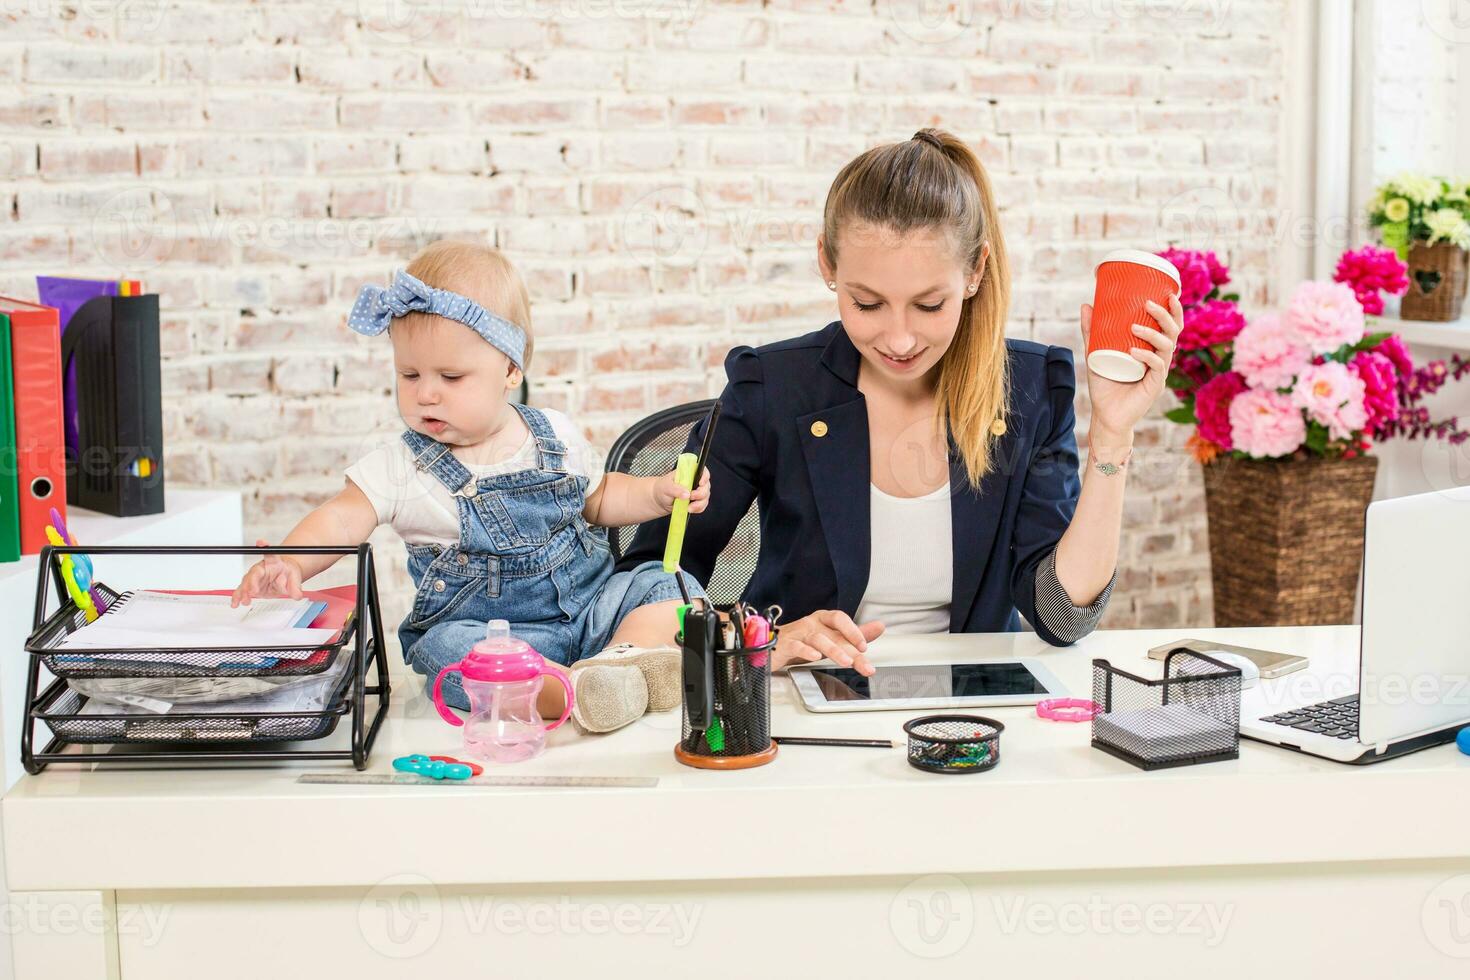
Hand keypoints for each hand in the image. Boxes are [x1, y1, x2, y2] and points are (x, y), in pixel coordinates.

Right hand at [231, 539, 304, 606]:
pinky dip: (238, 597)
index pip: (270, 554)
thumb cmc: (287, 574)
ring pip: (246, 582)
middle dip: (252, 582)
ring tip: (245, 600)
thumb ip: (295, 587)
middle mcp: (262, 568)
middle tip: (253, 591)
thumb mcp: (295, 579)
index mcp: (274, 561)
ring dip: (244, 591)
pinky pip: (242, 591)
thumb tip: (297, 595)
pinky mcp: (251, 586)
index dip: (265, 546)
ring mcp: (254, 577)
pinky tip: (235, 603)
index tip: (261, 542)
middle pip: (255, 572)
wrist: (284, 577)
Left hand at [652, 468, 711, 515]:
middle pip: (706, 486)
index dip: (704, 476)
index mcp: (689, 473)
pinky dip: (698, 509)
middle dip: (700, 494)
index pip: (702, 471)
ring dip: (699, 504)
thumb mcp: (666, 487)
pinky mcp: (696, 501)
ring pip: (705, 497)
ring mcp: (697, 492)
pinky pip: (702, 506)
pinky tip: (689, 509)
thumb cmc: (662, 489)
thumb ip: (676, 489)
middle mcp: (695, 481)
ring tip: (688, 507)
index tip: (700, 483)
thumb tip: (687, 494)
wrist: (659, 500)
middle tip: (691, 497)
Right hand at [774, 610, 884, 675]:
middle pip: (832, 633)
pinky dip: (806, 651)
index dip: (853, 630)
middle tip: (863, 661)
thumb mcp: (830, 637)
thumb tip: (879, 627)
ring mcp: (798, 633)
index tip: (864, 646)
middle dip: (850, 647)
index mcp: (822, 620)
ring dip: (833, 650)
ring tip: (846, 662)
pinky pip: (796, 645)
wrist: (770, 646)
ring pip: (817, 638)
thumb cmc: (802, 641)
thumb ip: (854, 634)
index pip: (839, 618)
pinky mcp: (785, 645)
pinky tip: (815, 657)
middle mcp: (811, 624)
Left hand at [1080, 295, 1181, 442]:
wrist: (1106, 415)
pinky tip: (1134, 352)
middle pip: (1174, 332)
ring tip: (1135, 327)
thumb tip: (1086, 305)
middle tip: (1149, 304)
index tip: (1168, 292)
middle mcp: (1159, 358)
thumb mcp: (1095, 353)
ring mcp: (1159, 372)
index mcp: (1152, 349)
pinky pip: (1157, 367)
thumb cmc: (1105, 385)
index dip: (1174, 310)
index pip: (1170, 326)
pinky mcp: (1155, 386)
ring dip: (1153, 334)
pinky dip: (1147, 357)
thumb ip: (1092, 331)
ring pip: (1167, 347)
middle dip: (1165, 316)